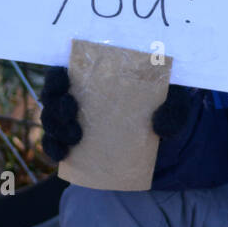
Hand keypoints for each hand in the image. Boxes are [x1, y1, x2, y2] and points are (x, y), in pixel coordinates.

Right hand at [39, 65, 197, 161]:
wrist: (166, 138)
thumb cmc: (166, 108)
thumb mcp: (176, 105)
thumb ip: (174, 110)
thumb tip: (159, 125)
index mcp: (97, 78)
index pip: (65, 71)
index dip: (57, 75)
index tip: (64, 79)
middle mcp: (80, 97)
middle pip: (52, 96)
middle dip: (56, 103)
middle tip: (71, 110)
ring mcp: (75, 122)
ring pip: (51, 121)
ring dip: (55, 128)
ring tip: (76, 137)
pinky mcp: (77, 145)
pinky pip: (56, 146)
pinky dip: (54, 150)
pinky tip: (62, 155)